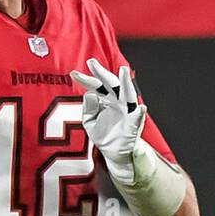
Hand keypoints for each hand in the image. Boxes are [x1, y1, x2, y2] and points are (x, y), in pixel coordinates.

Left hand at [70, 58, 150, 189]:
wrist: (114, 153)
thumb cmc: (104, 135)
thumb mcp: (90, 122)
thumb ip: (88, 109)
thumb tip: (88, 94)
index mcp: (106, 99)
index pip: (96, 86)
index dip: (85, 80)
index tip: (73, 74)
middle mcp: (117, 101)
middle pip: (110, 84)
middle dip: (101, 73)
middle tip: (91, 62)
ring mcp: (127, 111)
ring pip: (128, 94)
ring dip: (126, 83)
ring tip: (124, 71)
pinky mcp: (134, 124)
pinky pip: (138, 118)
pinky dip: (140, 113)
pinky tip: (142, 108)